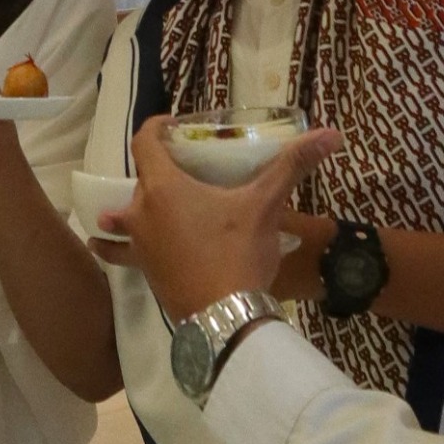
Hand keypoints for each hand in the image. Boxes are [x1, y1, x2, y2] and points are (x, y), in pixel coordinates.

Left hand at [105, 116, 342, 319]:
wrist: (226, 317)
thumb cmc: (239, 253)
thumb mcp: (266, 205)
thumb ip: (293, 166)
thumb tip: (332, 134)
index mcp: (162, 188)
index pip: (145, 143)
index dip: (156, 128)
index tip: (173, 126)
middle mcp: (141, 213)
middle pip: (140, 181)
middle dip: (156, 171)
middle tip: (184, 169)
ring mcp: (140, 245)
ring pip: (123, 220)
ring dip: (123, 212)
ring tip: (116, 211)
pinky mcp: (146, 272)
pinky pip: (124, 252)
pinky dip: (117, 245)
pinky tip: (111, 248)